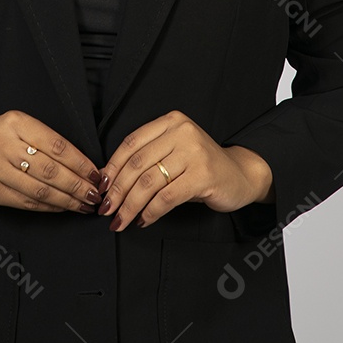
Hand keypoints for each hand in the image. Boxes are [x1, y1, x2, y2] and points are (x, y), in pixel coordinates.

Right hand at [0, 111, 102, 213]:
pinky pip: (26, 202)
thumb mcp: (18, 126)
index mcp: (15, 122)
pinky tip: (62, 207)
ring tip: (84, 204)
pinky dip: (49, 207)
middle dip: (77, 185)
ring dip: (67, 200)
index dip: (79, 162)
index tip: (95, 173)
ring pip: (39, 190)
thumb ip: (46, 140)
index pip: (56, 144)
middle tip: (95, 193)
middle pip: (50, 170)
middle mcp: (2, 144)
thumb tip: (83, 163)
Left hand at [96, 110, 273, 232]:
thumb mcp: (174, 152)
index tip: (101, 187)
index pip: (132, 142)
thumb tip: (109, 180)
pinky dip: (150, 212)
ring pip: (149, 182)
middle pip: (137, 163)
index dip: (112, 167)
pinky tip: (143, 221)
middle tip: (107, 209)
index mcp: (171, 121)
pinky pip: (166, 197)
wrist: (241, 175)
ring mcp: (194, 152)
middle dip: (117, 190)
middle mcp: (182, 131)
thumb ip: (148, 158)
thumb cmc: (201, 166)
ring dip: (130, 206)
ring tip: (121, 220)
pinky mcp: (203, 175)